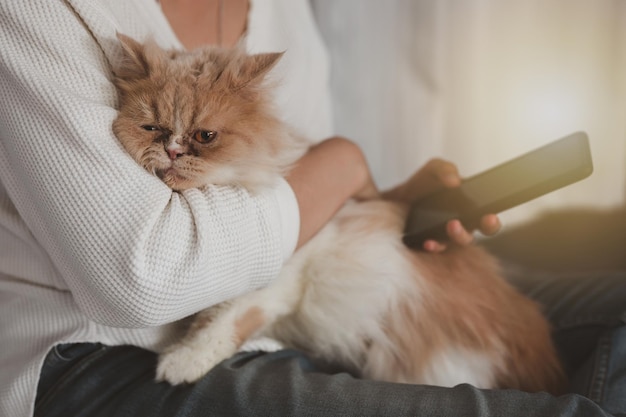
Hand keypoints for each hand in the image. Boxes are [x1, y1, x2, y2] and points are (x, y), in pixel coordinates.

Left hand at [383, 158, 500, 251]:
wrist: (397, 197)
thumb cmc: (422, 183)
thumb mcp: (433, 170)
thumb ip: (445, 169)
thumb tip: (455, 181)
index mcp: (468, 210)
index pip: (487, 220)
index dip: (492, 221)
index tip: (490, 216)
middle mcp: (460, 226)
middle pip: (478, 232)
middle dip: (480, 230)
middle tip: (481, 220)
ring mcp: (445, 237)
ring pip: (458, 243)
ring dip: (458, 236)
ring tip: (451, 225)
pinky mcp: (428, 243)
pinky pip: (435, 250)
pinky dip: (433, 246)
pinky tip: (428, 242)